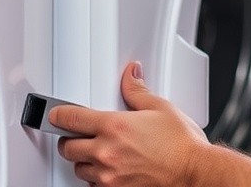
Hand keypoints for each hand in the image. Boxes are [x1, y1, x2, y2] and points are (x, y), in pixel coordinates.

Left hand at [49, 62, 210, 186]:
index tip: (55, 115)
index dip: (58, 115)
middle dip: (71, 139)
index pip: (70, 118)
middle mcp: (106, 152)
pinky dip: (97, 179)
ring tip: (100, 153)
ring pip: (78, 169)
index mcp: (114, 126)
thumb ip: (137, 91)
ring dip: (84, 161)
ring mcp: (109, 177)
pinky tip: (110, 171)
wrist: (195, 173)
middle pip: (68, 146)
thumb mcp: (160, 108)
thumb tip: (131, 75)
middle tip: (81, 135)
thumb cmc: (181, 145)